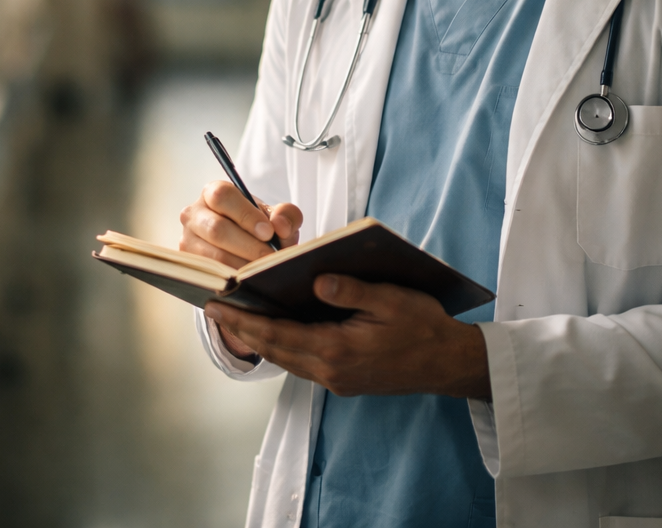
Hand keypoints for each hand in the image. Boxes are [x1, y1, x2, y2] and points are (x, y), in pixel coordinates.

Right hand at [180, 180, 301, 358]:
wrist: (246, 248)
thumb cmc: (259, 226)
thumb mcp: (276, 217)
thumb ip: (286, 214)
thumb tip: (280, 226)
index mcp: (213, 193)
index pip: (223, 197)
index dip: (245, 214)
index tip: (267, 232)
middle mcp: (193, 214)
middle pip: (216, 228)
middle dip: (247, 246)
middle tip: (268, 257)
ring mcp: (187, 240)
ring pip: (212, 256)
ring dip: (240, 266)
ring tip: (261, 271)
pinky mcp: (189, 265)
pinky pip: (209, 275)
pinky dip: (231, 279)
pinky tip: (247, 281)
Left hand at [206, 274, 490, 398]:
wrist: (448, 363)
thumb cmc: (423, 325)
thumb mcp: (391, 299)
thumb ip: (351, 290)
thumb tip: (316, 280)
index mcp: (337, 349)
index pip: (277, 335)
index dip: (244, 321)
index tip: (216, 305)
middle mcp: (330, 371)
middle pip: (274, 350)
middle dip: (242, 329)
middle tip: (213, 307)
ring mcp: (336, 380)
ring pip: (286, 359)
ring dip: (260, 338)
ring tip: (236, 315)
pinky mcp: (343, 380)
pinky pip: (302, 362)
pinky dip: (282, 345)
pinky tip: (276, 327)